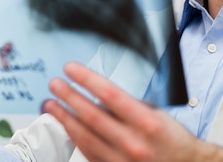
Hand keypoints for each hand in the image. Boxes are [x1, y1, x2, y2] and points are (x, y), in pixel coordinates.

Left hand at [43, 62, 207, 161]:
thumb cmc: (172, 139)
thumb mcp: (156, 114)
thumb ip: (129, 104)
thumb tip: (99, 93)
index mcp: (147, 122)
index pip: (110, 95)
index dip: (87, 79)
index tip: (71, 69)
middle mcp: (133, 143)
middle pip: (92, 115)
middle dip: (69, 97)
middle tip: (55, 84)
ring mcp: (121, 161)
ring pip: (85, 136)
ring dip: (64, 117)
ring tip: (50, 103)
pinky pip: (88, 152)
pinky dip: (74, 137)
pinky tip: (65, 126)